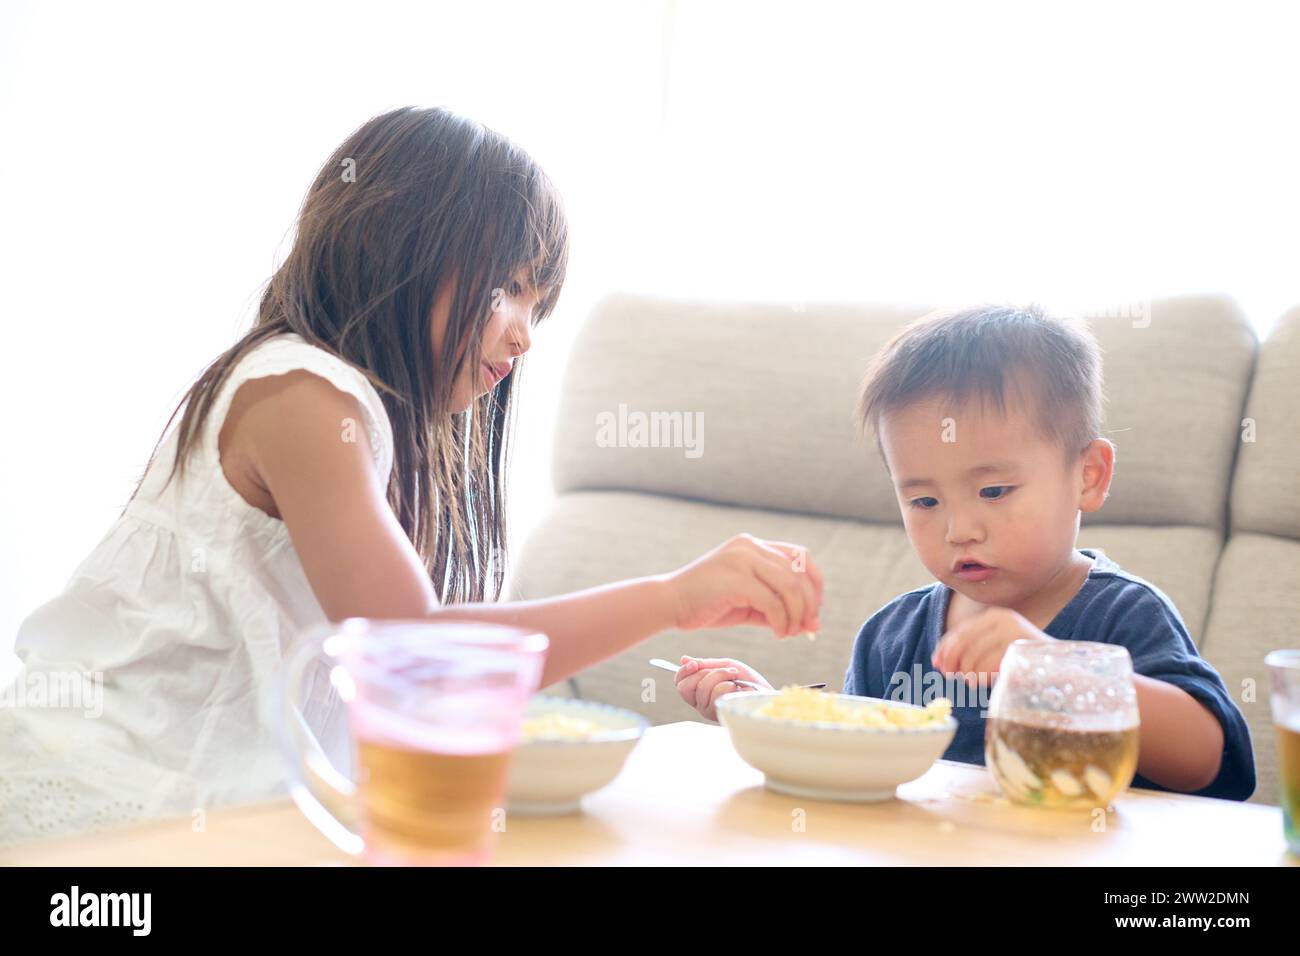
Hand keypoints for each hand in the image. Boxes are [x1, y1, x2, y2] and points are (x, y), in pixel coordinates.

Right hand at [666, 534, 822, 638]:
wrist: (668, 603)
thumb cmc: (707, 604)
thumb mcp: (749, 604)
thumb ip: (779, 609)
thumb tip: (813, 625)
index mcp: (753, 545)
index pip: (800, 557)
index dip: (815, 584)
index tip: (814, 609)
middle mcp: (750, 546)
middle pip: (799, 573)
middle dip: (809, 604)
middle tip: (808, 628)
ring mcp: (742, 559)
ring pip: (789, 587)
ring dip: (796, 615)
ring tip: (787, 633)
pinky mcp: (735, 578)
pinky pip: (772, 602)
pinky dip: (781, 621)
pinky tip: (777, 633)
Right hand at [674, 656, 772, 721]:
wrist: (764, 692)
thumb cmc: (746, 680)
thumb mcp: (723, 666)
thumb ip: (704, 664)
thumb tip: (683, 659)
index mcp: (699, 691)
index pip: (679, 683)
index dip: (683, 671)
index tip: (694, 663)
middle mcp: (700, 703)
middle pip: (685, 687)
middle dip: (704, 673)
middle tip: (722, 670)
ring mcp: (708, 710)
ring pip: (703, 687)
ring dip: (721, 676)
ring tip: (734, 678)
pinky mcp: (719, 713)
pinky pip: (716, 693)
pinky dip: (728, 684)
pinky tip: (737, 689)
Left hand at [932, 606, 1054, 685]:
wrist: (1061, 666)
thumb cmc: (1023, 659)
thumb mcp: (995, 647)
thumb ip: (971, 649)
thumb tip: (940, 661)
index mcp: (996, 615)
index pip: (961, 630)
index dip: (946, 647)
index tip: (936, 662)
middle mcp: (1003, 619)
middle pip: (964, 641)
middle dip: (952, 660)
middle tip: (948, 675)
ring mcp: (1012, 632)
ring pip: (973, 655)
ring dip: (967, 671)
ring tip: (970, 681)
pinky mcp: (1018, 648)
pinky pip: (987, 665)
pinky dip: (979, 676)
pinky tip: (979, 682)